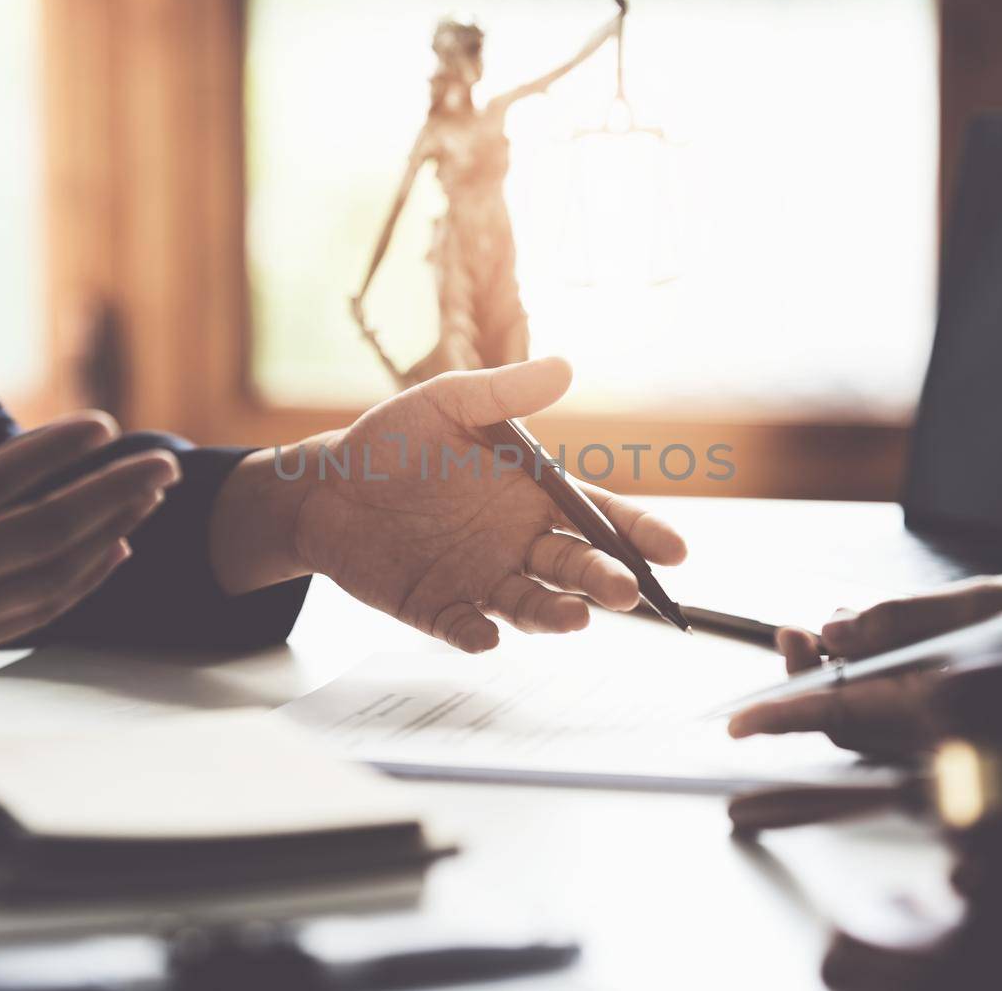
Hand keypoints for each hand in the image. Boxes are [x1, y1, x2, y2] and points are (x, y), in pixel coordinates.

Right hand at [0, 324, 181, 742]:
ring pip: (51, 579)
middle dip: (114, 496)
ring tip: (150, 499)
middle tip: (165, 463)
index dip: (57, 452)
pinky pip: (35, 616)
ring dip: (109, 535)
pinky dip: (81, 584)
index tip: (107, 424)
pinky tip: (114, 552)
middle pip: (46, 534)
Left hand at [211, 358, 685, 650]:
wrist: (326, 485)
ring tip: (575, 617)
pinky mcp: (438, 608)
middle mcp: (519, 543)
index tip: (675, 552)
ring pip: (532, 604)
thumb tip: (565, 366)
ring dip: (556, 614)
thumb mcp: (448, 402)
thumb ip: (504, 391)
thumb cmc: (395, 440)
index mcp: (534, 496)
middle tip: (625, 591)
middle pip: (577, 567)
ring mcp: (482, 579)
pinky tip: (484, 635)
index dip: (641, 534)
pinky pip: (464, 627)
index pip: (601, 517)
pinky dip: (476, 634)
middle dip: (605, 580)